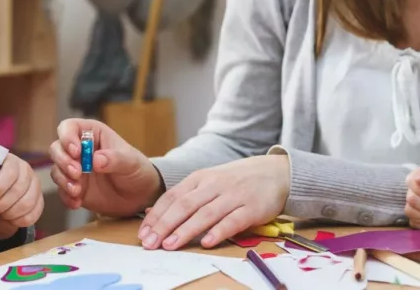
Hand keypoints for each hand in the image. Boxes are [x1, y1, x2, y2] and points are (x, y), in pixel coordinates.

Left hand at [0, 154, 43, 239]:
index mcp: (9, 160)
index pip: (10, 172)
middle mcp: (25, 170)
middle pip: (19, 189)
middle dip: (1, 204)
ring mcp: (34, 186)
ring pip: (27, 203)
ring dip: (9, 213)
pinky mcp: (39, 201)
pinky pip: (33, 215)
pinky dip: (18, 221)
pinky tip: (8, 219)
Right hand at [49, 119, 162, 217]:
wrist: (139, 195)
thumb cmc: (136, 169)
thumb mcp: (130, 162)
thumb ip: (114, 159)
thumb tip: (95, 160)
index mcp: (92, 134)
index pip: (69, 127)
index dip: (67, 137)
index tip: (76, 152)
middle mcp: (79, 150)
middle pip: (57, 148)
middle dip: (63, 161)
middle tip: (77, 173)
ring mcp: (75, 169)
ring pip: (56, 170)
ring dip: (63, 180)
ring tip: (77, 191)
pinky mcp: (74, 188)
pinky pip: (61, 191)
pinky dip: (66, 196)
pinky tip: (77, 202)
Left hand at [139, 154, 289, 250]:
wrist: (276, 172)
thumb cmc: (237, 180)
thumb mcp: (210, 181)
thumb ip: (188, 196)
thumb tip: (158, 215)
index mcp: (201, 178)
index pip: (173, 196)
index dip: (156, 215)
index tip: (143, 232)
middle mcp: (215, 185)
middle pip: (185, 205)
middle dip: (165, 225)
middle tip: (150, 243)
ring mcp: (233, 195)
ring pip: (205, 213)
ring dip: (186, 230)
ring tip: (170, 246)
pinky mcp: (252, 208)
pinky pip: (233, 221)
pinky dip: (219, 231)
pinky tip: (207, 243)